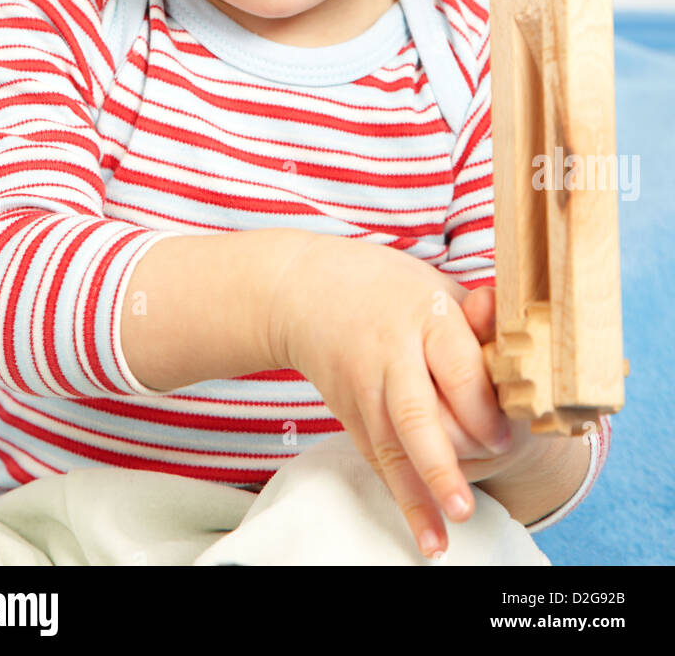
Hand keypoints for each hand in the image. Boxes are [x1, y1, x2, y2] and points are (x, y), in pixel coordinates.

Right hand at [267, 237, 514, 557]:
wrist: (305, 290)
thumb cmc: (389, 288)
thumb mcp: (437, 287)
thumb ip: (481, 321)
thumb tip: (523, 338)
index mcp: (425, 316)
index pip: (456, 369)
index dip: (481, 410)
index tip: (504, 440)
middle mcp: (390, 354)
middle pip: (413, 414)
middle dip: (439, 464)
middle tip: (464, 505)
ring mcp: (363, 385)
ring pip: (390, 447)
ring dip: (415, 497)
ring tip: (440, 540)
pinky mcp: (347, 411)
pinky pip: (375, 457)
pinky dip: (398, 495)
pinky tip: (422, 531)